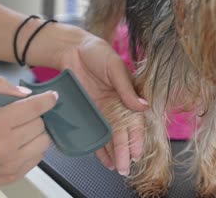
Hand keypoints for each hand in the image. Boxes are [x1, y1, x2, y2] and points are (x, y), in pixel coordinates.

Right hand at [0, 77, 56, 196]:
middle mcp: (5, 145)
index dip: (46, 100)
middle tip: (24, 116)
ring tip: (23, 131)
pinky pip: (38, 157)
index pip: (33, 108)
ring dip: (37, 133)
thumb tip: (26, 94)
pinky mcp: (15, 175)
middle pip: (40, 124)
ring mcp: (11, 163)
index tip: (52, 98)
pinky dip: (33, 148)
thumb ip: (0, 89)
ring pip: (43, 141)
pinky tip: (20, 144)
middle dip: (35, 117)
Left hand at [61, 33, 147, 175]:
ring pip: (110, 136)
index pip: (136, 120)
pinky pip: (95, 131)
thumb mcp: (115, 68)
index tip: (137, 152)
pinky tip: (103, 158)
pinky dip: (98, 146)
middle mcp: (117, 106)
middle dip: (125, 150)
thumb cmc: (98, 53)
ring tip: (116, 168)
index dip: (137, 137)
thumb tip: (143, 106)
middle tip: (125, 167)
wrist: (72, 49)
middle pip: (123, 132)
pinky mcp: (88, 112)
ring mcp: (102, 110)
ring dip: (113, 152)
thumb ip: (127, 89)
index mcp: (128, 95)